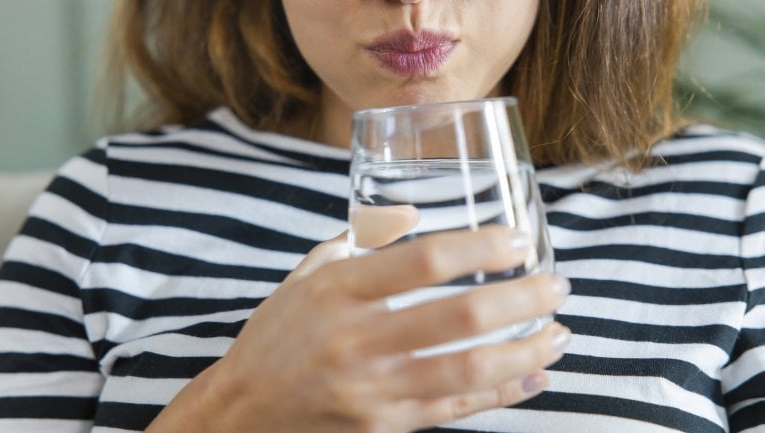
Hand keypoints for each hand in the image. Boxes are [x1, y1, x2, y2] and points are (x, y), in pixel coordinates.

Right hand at [146, 220, 569, 432]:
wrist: (241, 413)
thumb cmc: (277, 336)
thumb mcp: (307, 275)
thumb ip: (359, 239)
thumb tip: (413, 213)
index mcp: (337, 291)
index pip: (422, 259)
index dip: (480, 246)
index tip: (518, 242)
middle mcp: (357, 339)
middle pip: (460, 315)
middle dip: (523, 297)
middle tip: (558, 286)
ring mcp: (372, 389)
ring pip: (469, 369)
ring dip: (526, 350)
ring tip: (561, 333)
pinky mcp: (383, 425)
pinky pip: (456, 408)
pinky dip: (503, 392)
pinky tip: (533, 376)